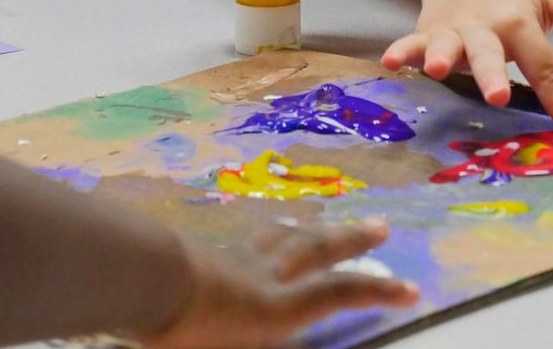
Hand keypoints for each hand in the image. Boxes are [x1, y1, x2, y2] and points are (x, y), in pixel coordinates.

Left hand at [144, 218, 417, 348]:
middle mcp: (264, 275)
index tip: (412, 288)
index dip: (377, 291)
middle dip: (353, 240)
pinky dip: (264, 233)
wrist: (141, 284)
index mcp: (274, 309)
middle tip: (382, 225)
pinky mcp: (207, 250)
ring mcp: (235, 256)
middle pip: (317, 248)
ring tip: (323, 216)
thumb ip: (260, 343)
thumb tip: (285, 332)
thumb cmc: (186, 335)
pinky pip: (247, 237)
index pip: (337, 295)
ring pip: (282, 233)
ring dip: (309, 226)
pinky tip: (257, 232)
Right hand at [381, 0, 552, 137]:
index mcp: (519, 23)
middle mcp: (486, 27)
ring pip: (448, 45)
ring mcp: (455, 31)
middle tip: (497, 97)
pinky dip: (402, 51)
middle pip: (491, 54)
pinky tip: (388, 61)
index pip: (544, 65)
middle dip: (492, 75)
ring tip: (436, 69)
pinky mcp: (429, 32)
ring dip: (442, 56)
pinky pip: (413, 42)